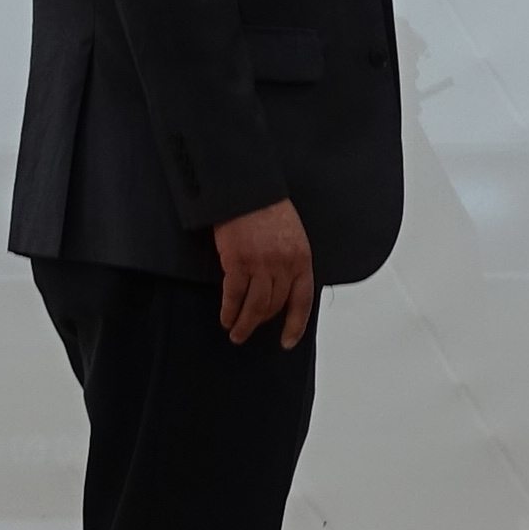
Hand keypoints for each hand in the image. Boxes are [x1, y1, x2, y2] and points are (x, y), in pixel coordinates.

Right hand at [208, 199, 317, 347]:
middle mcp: (284, 265)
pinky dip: (229, 310)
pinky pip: (234, 296)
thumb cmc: (266, 207)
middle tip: (248, 332)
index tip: (287, 341)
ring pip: (256, 307)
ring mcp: (261, 264)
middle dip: (261, 323)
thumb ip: (289, 261)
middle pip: (274, 306)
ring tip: (236, 333)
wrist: (246, 188)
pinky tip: (226, 317)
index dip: (295, 325)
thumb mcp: (291, 235)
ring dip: (245, 324)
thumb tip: (280, 288)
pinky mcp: (238, 261)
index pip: (302, 301)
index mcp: (301, 258)